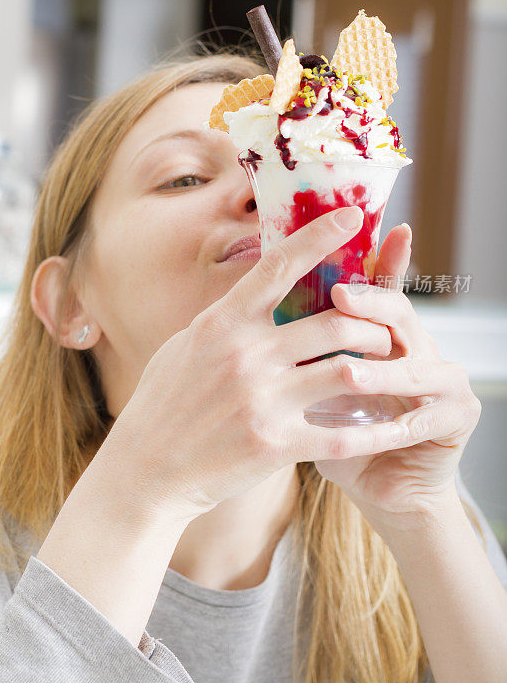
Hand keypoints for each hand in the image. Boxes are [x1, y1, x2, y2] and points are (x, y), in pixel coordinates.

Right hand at [104, 206, 402, 524]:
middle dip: (371, 324)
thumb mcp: (185, 345)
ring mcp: (261, 400)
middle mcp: (244, 355)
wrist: (145, 470)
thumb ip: (226, 319)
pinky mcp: (274, 445)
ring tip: (390, 368)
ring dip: (377, 366)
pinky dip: (374, 431)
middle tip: (386, 330)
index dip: (319, 235)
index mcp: (221, 324)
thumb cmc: (162, 404)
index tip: (352, 214)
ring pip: (345, 370)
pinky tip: (393, 428)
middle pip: (332, 322)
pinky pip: (341, 435)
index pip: (277, 266)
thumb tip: (258, 289)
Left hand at [313, 225, 481, 535]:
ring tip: (351, 374)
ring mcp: (443, 377)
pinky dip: (403, 424)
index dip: (366, 256)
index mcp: (382, 332)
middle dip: (369, 303)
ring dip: (382, 371)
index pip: (374, 287)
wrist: (380, 486)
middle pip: (396, 311)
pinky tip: (385, 431)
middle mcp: (416, 344)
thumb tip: (251, 306)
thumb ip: (297, 349)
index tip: (353, 222)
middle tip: (340, 295)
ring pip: (415, 362)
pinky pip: (431, 415)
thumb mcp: (311, 387)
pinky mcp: (457, 415)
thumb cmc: (334, 434)